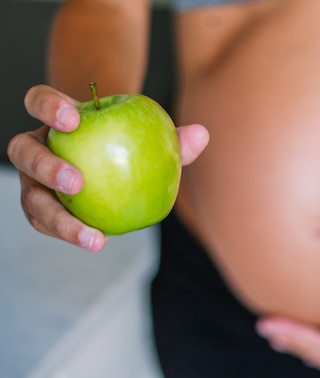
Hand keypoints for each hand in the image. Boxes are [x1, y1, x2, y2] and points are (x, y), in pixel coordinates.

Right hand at [7, 85, 208, 250]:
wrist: (112, 161)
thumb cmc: (131, 143)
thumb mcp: (151, 137)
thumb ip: (173, 139)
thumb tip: (202, 135)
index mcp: (57, 119)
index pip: (39, 100)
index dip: (48, 106)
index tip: (73, 120)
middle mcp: (37, 147)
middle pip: (23, 152)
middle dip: (45, 166)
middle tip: (76, 182)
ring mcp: (34, 180)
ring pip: (30, 198)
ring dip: (57, 217)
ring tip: (91, 235)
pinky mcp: (42, 208)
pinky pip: (48, 223)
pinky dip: (71, 232)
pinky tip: (98, 241)